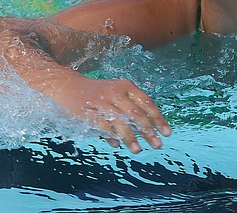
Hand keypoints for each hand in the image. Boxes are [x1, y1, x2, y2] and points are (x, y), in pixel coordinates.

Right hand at [49, 75, 171, 152]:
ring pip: (120, 122)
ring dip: (130, 137)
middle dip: (148, 130)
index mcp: (126, 87)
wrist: (69, 86)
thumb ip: (132, 110)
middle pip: (136, 114)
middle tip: (158, 145)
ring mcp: (102, 102)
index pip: (147, 103)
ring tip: (138, 150)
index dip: (158, 119)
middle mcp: (116, 93)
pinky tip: (117, 144)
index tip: (167, 133)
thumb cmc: (99, 93)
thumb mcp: (118, 94)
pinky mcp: (88, 112)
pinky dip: (111, 136)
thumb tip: (150, 131)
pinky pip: (103, 126)